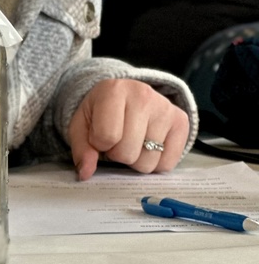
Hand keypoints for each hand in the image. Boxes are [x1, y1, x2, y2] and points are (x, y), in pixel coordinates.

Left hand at [68, 77, 189, 179]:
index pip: (106, 137)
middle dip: (117, 153)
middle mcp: (143, 96)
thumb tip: (85, 173)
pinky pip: (167, 164)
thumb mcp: (81, 124)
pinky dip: (155, 162)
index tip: (100, 134)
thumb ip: (81, 148)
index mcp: (113, 91)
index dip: (99, 144)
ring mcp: (165, 108)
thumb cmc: (101, 112)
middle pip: (127, 153)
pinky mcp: (181, 122)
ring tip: (133, 140)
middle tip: (118, 139)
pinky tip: (148, 144)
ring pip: (148, 162)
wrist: (125, 95)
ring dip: (136, 159)